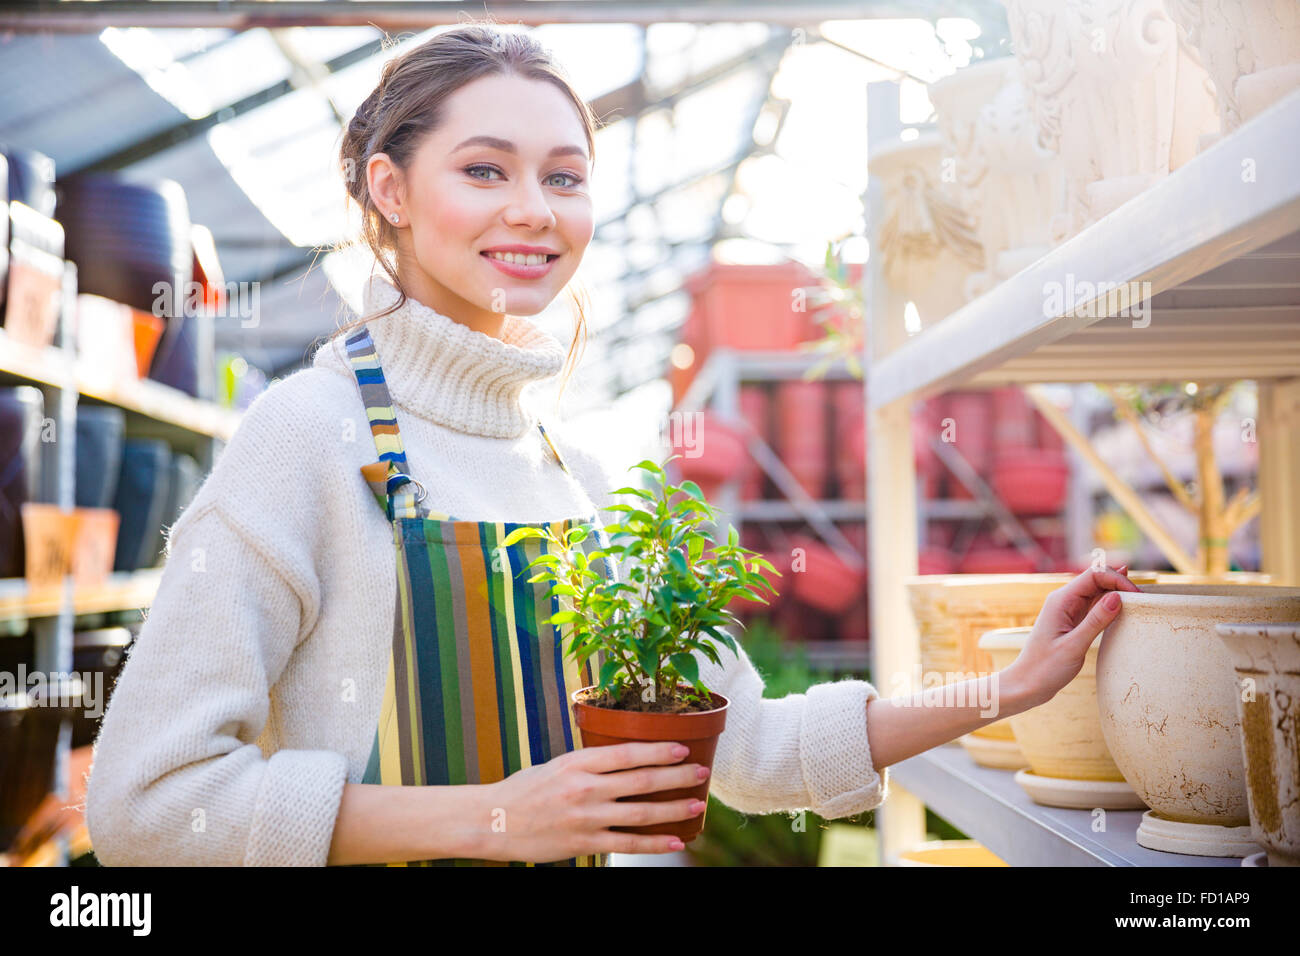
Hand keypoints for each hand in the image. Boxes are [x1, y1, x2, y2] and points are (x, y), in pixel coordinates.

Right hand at [475, 742, 708, 861]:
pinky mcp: (584, 842)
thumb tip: (626, 760)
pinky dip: (654, 842)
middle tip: (702, 771)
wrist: (493, 821)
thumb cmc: (525, 789)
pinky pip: (627, 842)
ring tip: (697, 804)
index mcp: (578, 762)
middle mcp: (586, 787)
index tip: (684, 747)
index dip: (660, 750)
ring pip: (641, 811)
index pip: (628, 752)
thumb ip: (589, 763)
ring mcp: (586, 817)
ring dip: (674, 808)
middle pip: (642, 780)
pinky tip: (675, 840)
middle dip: (677, 776)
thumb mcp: (556, 764)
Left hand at [1002, 564, 1141, 710]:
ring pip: (1096, 592)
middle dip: (1119, 584)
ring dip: (1116, 592)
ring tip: (1139, 600)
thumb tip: (1117, 597)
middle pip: (1096, 579)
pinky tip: (1123, 604)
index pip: (1094, 575)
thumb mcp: (1074, 646)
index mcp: (1060, 601)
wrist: (1027, 684)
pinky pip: (1093, 605)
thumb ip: (1096, 621)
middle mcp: (1063, 600)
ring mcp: (1067, 610)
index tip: (1138, 596)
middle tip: (1143, 599)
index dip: (1117, 579)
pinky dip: (1109, 604)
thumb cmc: (1045, 668)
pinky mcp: (1072, 621)